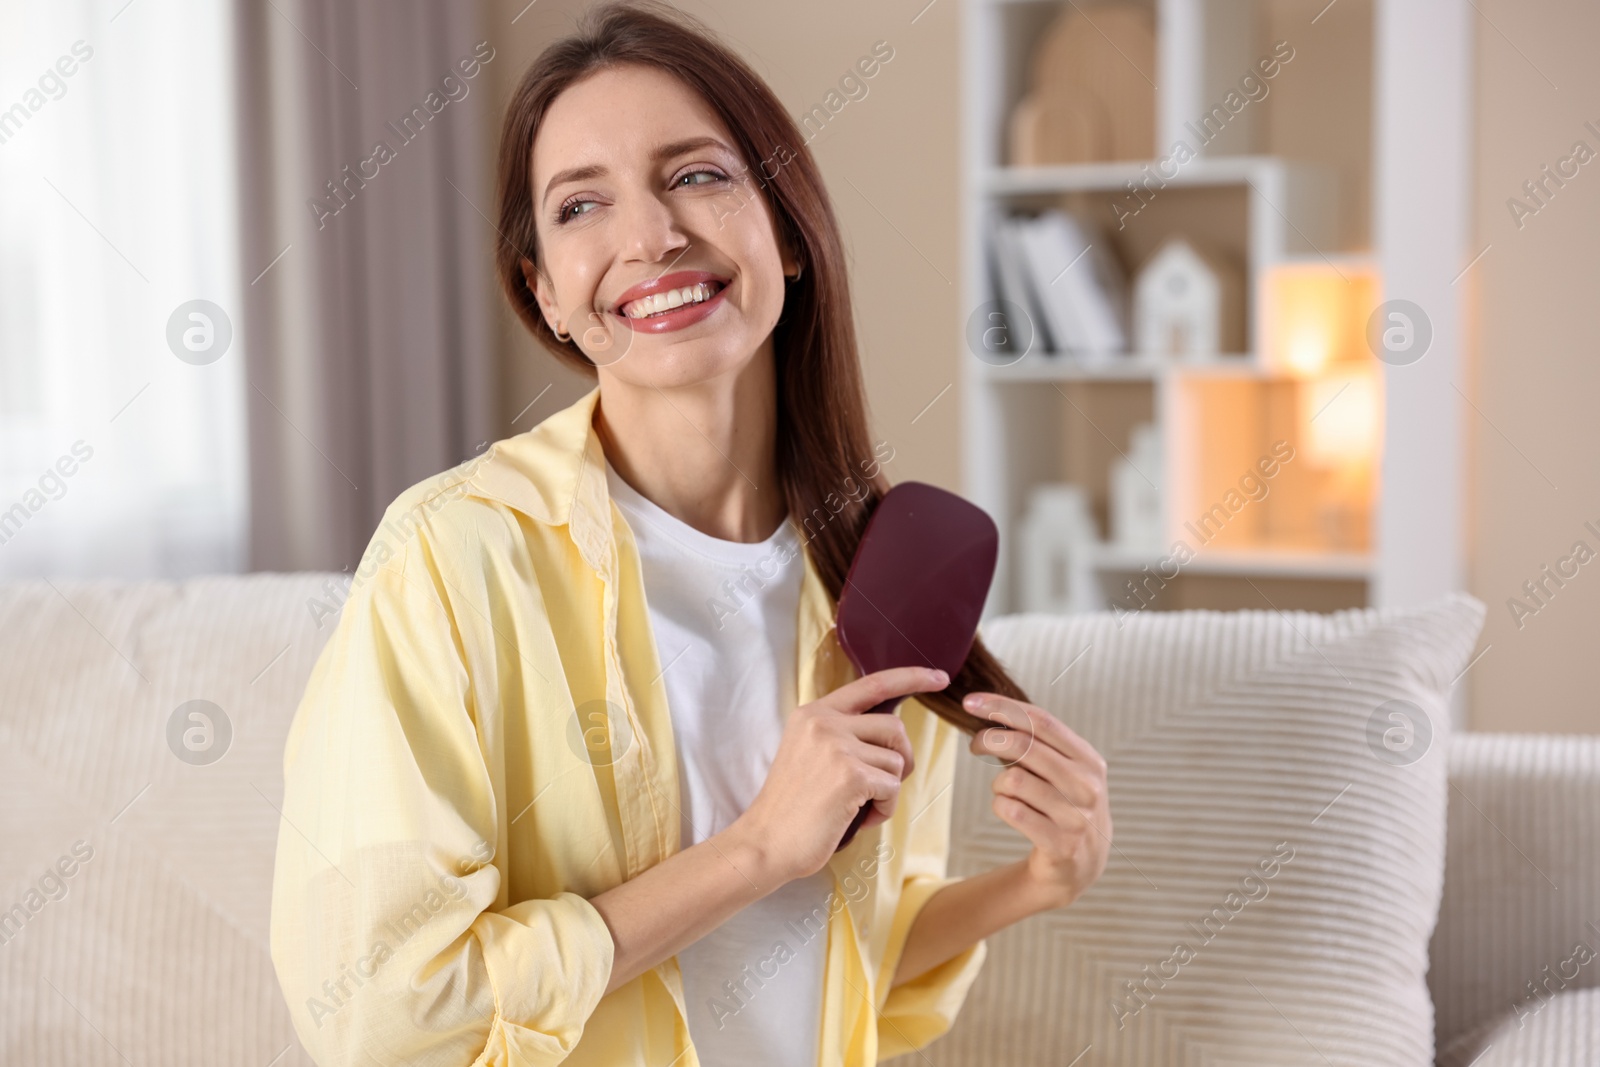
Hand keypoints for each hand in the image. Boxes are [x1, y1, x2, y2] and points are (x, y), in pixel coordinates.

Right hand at [734, 666, 950, 882]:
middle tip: (885, 785)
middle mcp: (824, 723)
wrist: (765, 842)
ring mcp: (837, 747)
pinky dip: (885, 808)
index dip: (910, 678)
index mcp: (813, 713)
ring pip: (895, 761)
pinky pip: (892, 788)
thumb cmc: (792, 808)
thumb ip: (841, 735)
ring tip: (862, 806)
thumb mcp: (808, 753)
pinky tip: (862, 817)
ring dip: (888, 790)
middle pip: (894, 727)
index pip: (872, 684)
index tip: (938, 676)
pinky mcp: (850, 776)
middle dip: (901, 759)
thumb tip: (892, 734)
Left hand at [965, 694, 1110, 909]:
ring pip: (1012, 780)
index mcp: (1088, 759)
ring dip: (998, 784)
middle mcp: (1087, 785)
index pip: (1041, 720)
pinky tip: (1011, 811)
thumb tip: (989, 709)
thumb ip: (1036, 743)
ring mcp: (1076, 817)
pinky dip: (1000, 806)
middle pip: (1024, 745)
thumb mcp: (1063, 770)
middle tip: (975, 746)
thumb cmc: (1063, 804)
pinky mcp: (1060, 844)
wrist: (1082, 864)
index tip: (970, 702)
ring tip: (1006, 791)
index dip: (1002, 707)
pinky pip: (1011, 811)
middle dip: (988, 740)